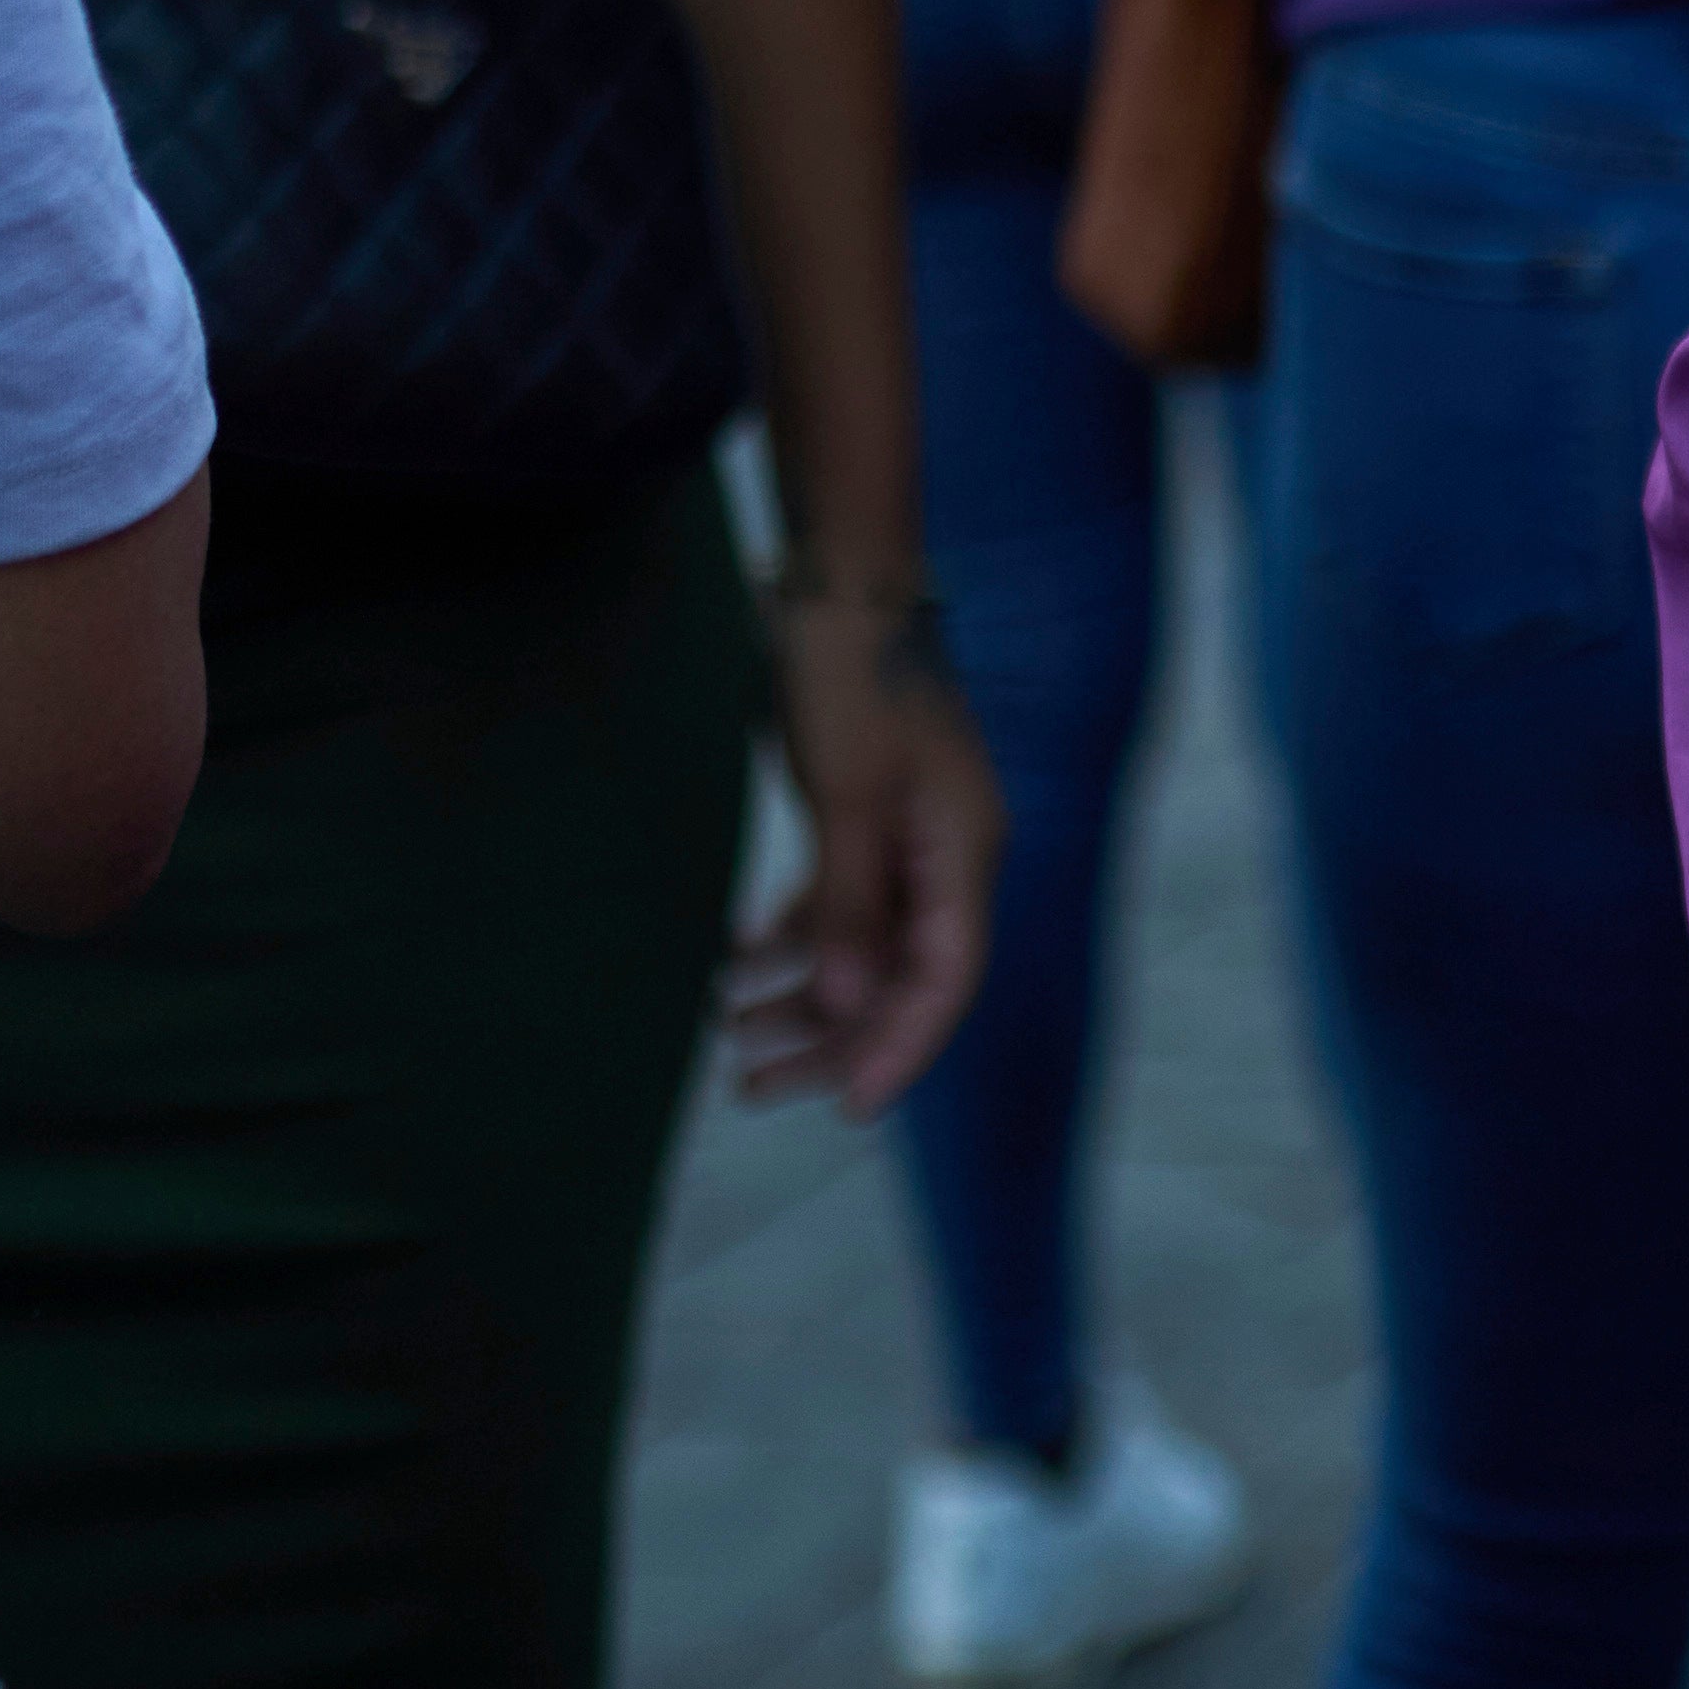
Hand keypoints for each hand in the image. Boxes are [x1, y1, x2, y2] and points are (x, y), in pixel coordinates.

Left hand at [728, 582, 1000, 1110]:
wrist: (841, 581)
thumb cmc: (852, 678)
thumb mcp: (847, 792)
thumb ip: (848, 901)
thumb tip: (840, 1000)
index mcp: (964, 853)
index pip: (946, 979)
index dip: (900, 1048)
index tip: (845, 1107)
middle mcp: (946, 856)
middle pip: (899, 976)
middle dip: (830, 1036)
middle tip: (751, 1087)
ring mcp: (908, 837)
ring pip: (861, 944)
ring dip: (798, 991)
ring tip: (724, 1031)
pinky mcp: (867, 817)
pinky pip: (835, 901)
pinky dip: (788, 934)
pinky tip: (732, 957)